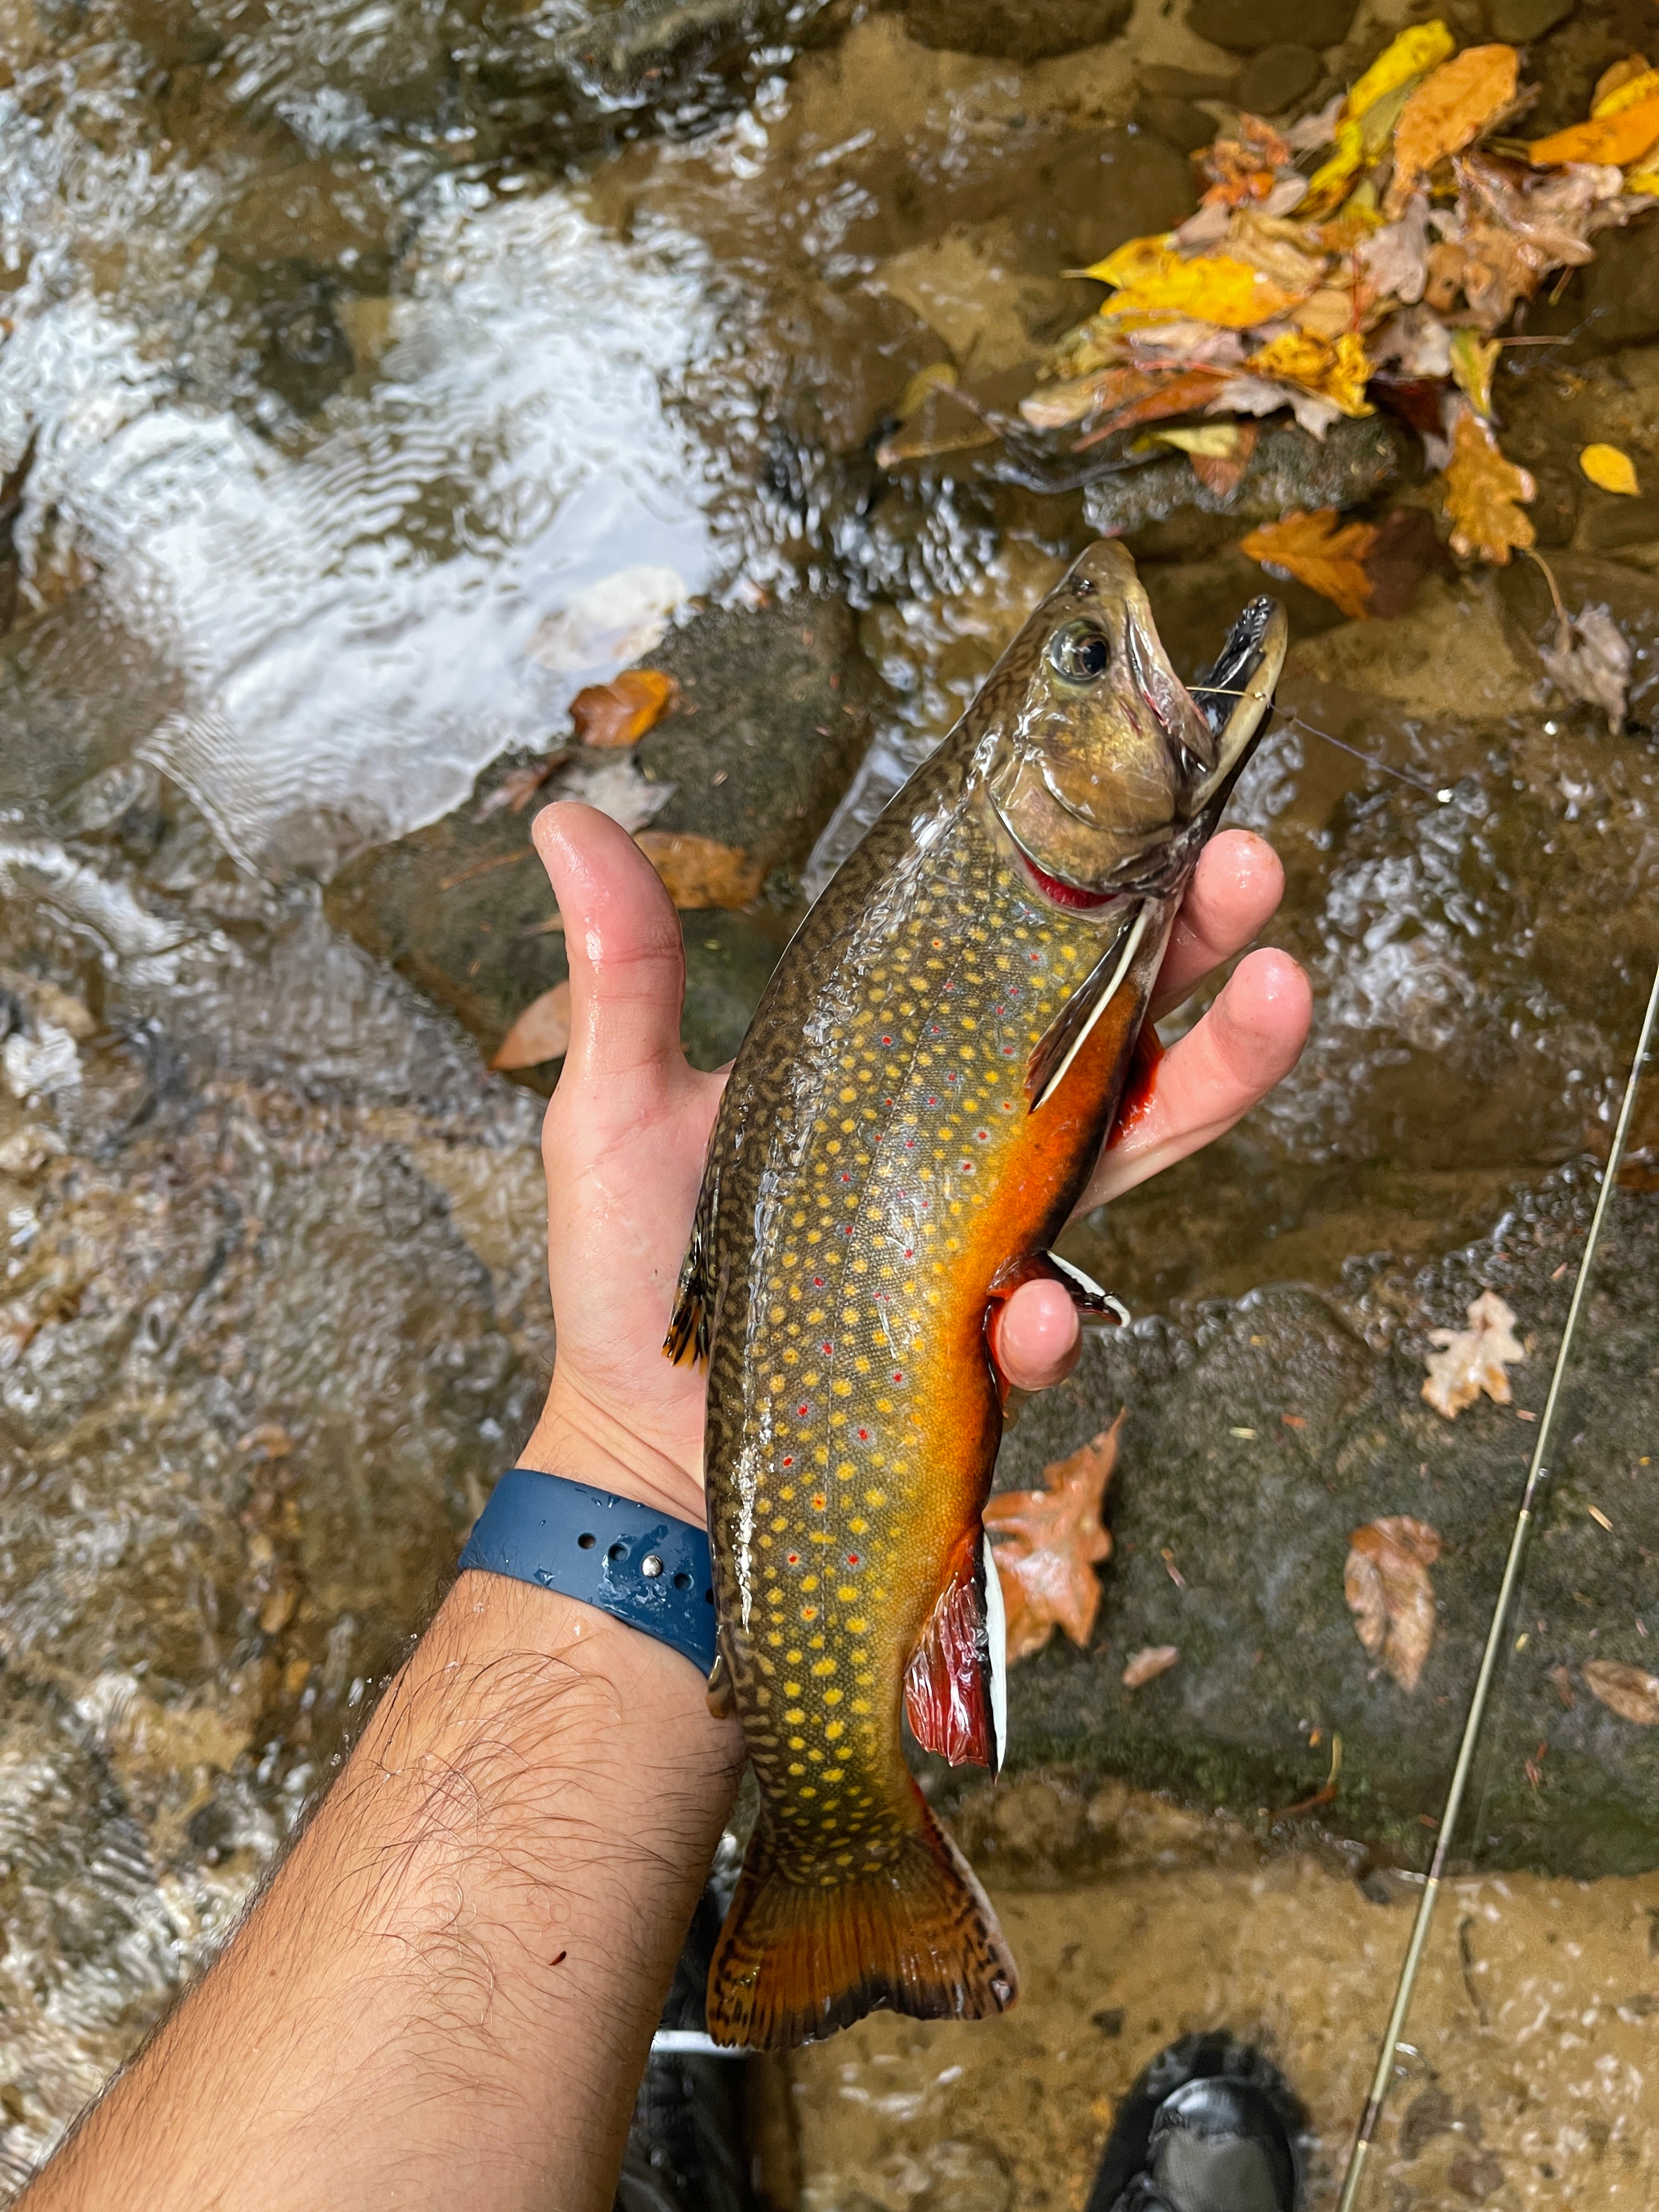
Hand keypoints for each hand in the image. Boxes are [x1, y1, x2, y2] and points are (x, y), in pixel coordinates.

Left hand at [518, 805, 1310, 1520]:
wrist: (641, 1440)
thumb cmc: (636, 1271)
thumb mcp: (616, 1107)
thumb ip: (625, 976)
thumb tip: (564, 818)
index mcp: (906, 1056)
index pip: (1016, 947)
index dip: (1090, 875)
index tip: (1146, 794)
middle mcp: (976, 1132)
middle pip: (1121, 1019)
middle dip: (1201, 939)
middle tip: (1249, 861)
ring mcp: (996, 1234)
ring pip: (1141, 1144)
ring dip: (1218, 1074)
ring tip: (1280, 995)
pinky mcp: (981, 1346)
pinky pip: (1044, 1327)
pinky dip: (1045, 1322)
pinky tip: (1022, 1315)